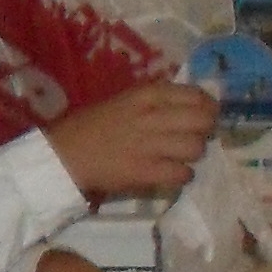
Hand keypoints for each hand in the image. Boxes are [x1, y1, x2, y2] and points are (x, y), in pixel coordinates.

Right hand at [43, 82, 218, 202]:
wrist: (63, 155)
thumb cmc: (91, 126)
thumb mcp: (123, 101)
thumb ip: (155, 101)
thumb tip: (192, 105)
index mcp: (146, 95)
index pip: (196, 96)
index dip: (208, 107)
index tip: (205, 114)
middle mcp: (151, 117)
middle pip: (203, 121)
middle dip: (206, 130)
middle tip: (196, 137)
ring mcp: (149, 145)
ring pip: (196, 148)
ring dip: (193, 154)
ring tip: (181, 157)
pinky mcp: (144, 172)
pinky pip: (182, 173)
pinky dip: (182, 175)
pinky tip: (172, 173)